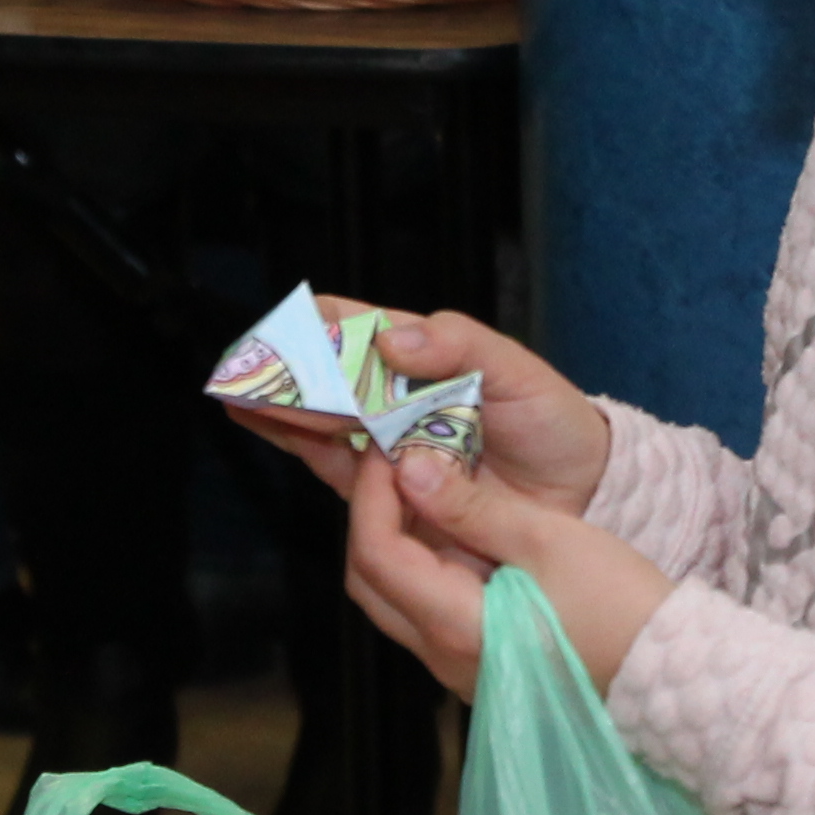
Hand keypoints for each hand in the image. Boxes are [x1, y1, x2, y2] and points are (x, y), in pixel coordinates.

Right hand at [221, 305, 613, 520]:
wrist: (579, 495)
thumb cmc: (551, 423)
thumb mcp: (518, 372)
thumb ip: (461, 346)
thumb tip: (393, 338)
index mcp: (428, 356)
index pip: (363, 328)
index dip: (325, 321)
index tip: (295, 318)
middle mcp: (399, 396)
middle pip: (330, 375)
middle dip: (287, 367)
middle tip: (243, 363)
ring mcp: (390, 441)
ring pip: (321, 417)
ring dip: (279, 404)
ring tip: (235, 392)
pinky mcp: (387, 488)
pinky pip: (333, 464)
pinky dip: (297, 444)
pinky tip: (260, 425)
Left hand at [340, 442, 673, 701]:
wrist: (668, 668)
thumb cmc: (618, 602)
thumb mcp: (546, 538)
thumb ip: (470, 505)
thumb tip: (410, 467)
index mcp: (455, 626)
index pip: (375, 554)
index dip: (372, 493)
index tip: (391, 446)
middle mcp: (443, 657)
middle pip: (370, 581)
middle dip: (372, 517)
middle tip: (397, 463)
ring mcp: (459, 667)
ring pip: (395, 597)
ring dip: (396, 540)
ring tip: (422, 485)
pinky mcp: (480, 663)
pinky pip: (426, 610)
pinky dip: (424, 564)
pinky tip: (452, 526)